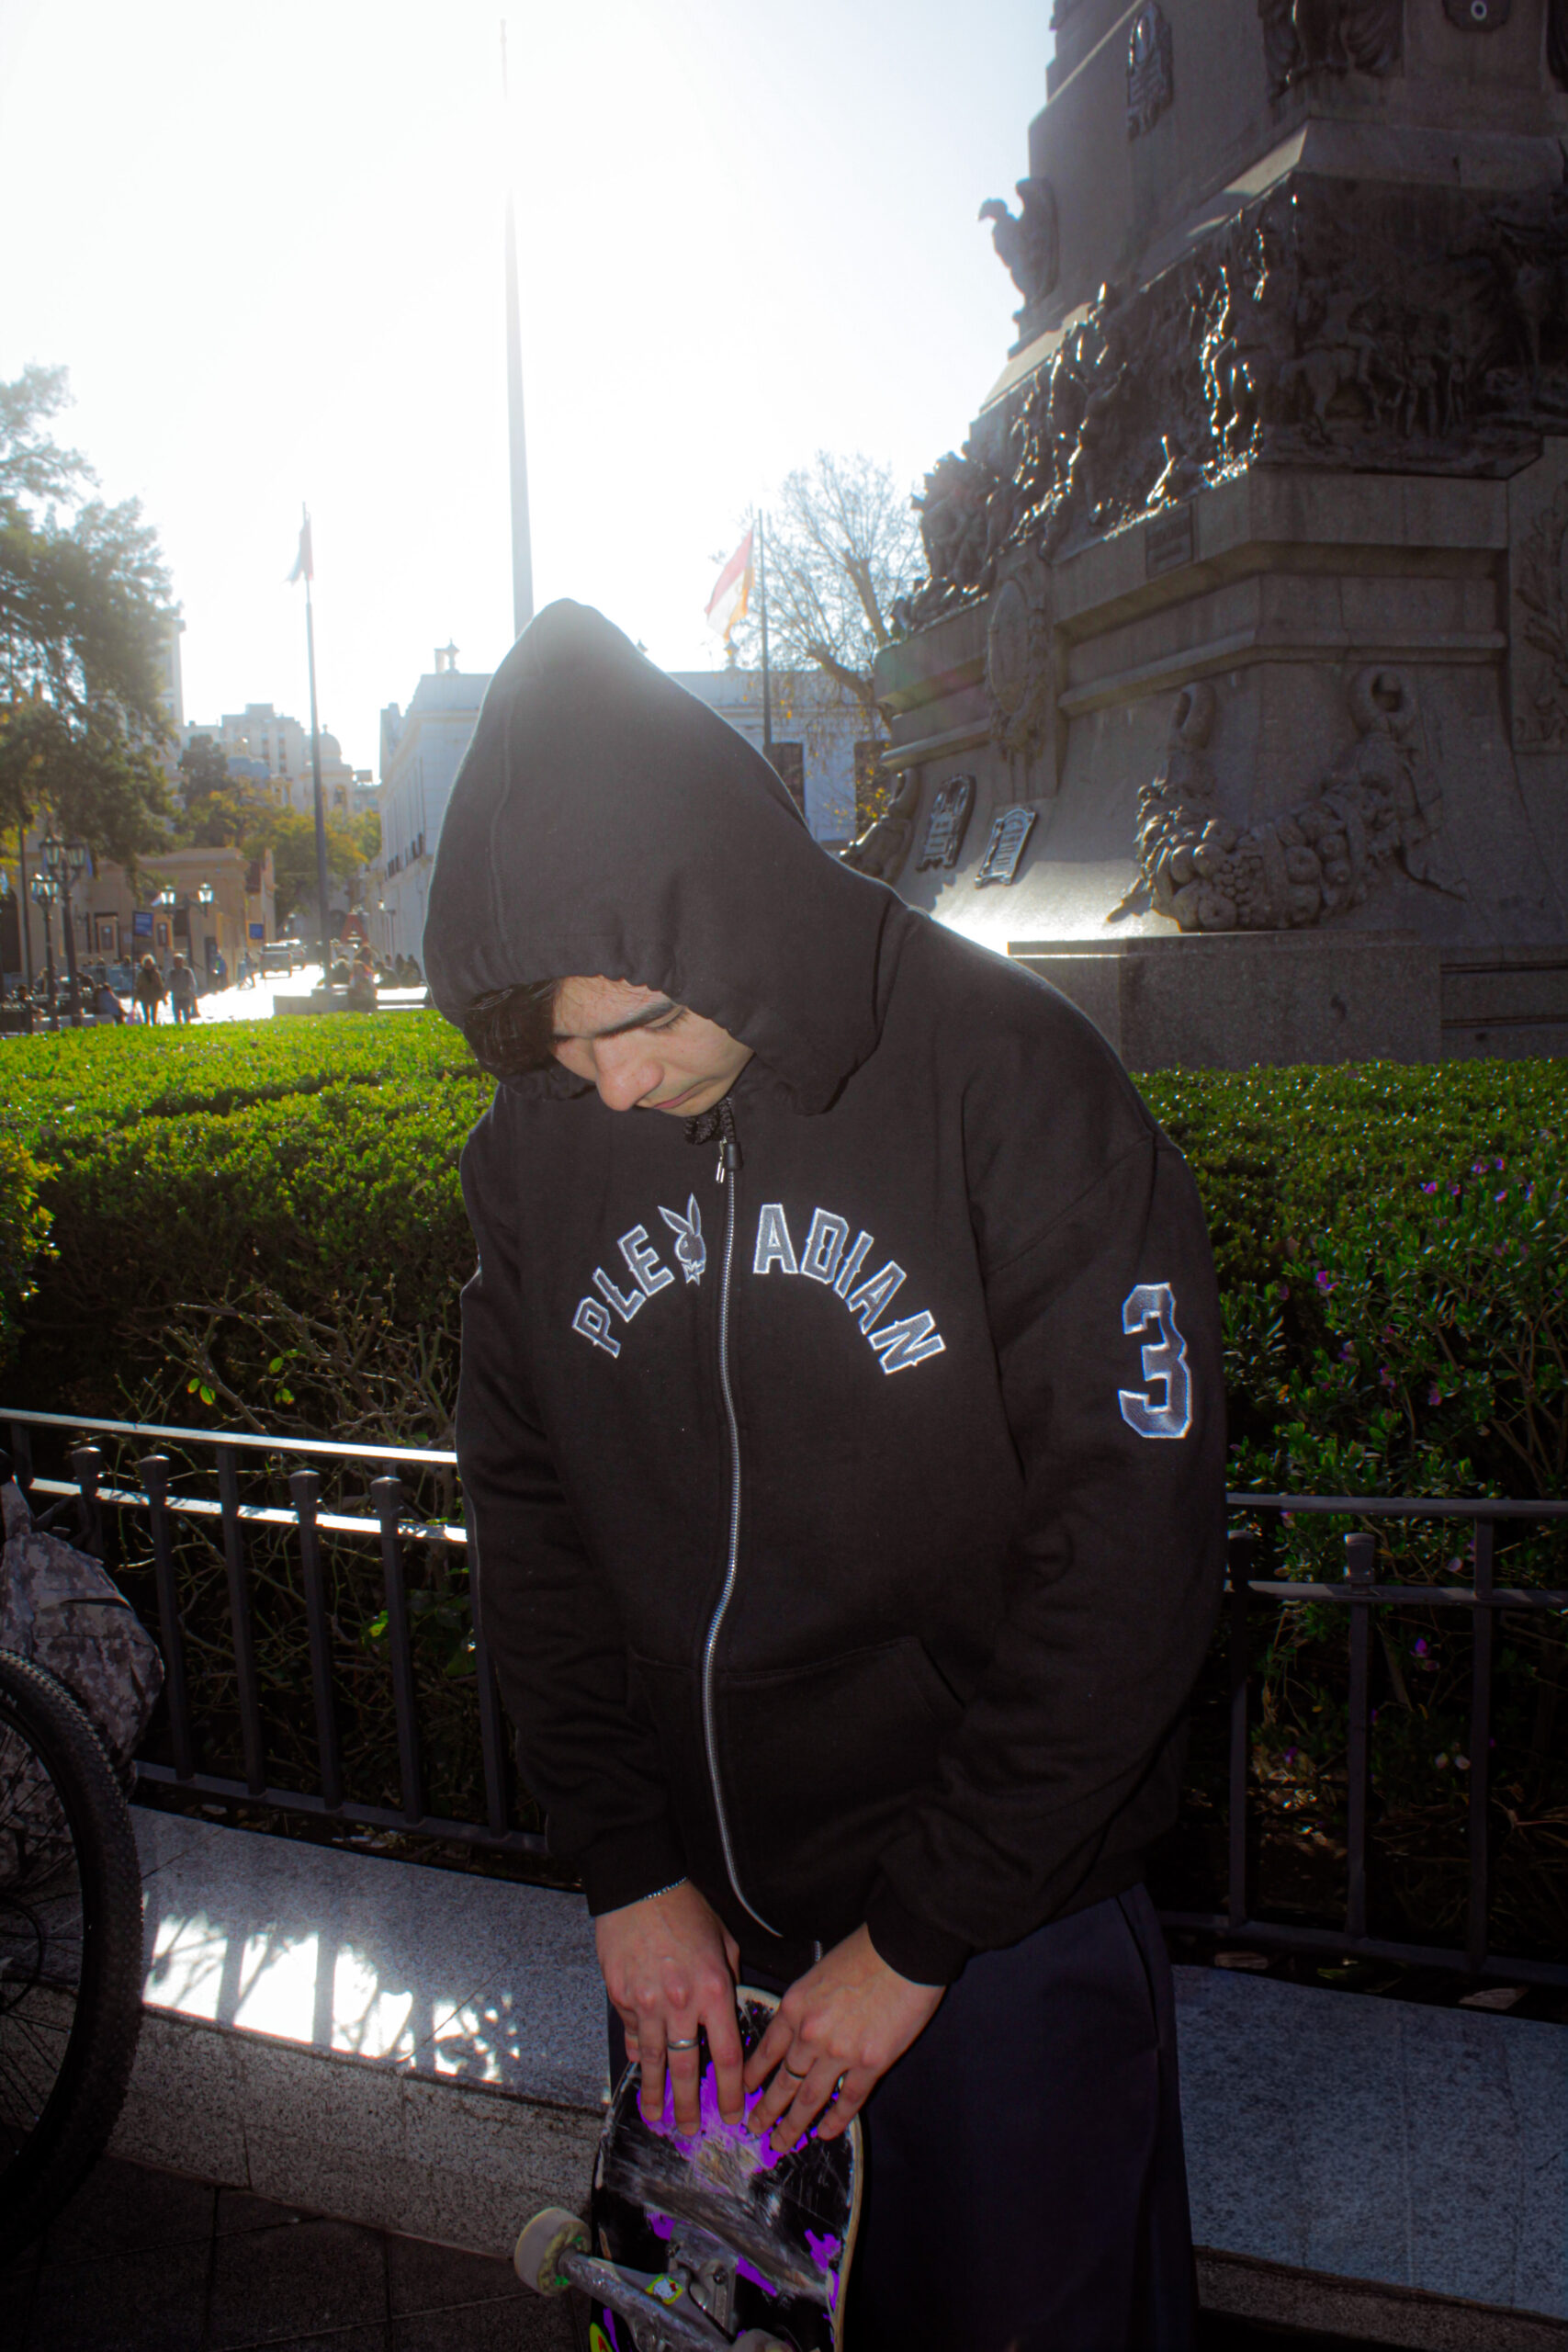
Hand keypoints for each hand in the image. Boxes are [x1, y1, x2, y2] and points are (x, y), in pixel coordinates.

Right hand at [596, 1880, 743, 2133]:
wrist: (640, 1887)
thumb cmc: (685, 1909)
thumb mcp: (723, 1942)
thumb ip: (728, 1982)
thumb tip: (723, 2016)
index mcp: (715, 1990)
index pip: (728, 2055)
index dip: (731, 2091)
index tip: (732, 2114)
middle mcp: (682, 2003)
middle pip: (687, 2068)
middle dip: (689, 2106)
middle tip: (689, 2131)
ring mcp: (647, 2003)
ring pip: (652, 2061)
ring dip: (655, 2094)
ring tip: (656, 2118)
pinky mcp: (621, 1997)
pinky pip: (631, 2033)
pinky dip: (635, 2052)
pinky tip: (638, 2069)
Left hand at [743, 1925, 943, 2152]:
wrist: (904, 1949)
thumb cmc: (865, 1952)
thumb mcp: (819, 1973)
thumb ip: (806, 2007)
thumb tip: (798, 2033)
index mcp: (795, 2007)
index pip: (766, 2051)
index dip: (753, 2076)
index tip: (744, 2092)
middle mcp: (810, 2034)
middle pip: (783, 2081)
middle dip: (767, 2110)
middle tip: (755, 2128)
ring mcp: (840, 2052)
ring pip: (809, 2098)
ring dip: (794, 2125)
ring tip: (782, 2143)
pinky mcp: (871, 2063)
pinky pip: (848, 2100)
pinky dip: (836, 2119)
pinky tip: (826, 2133)